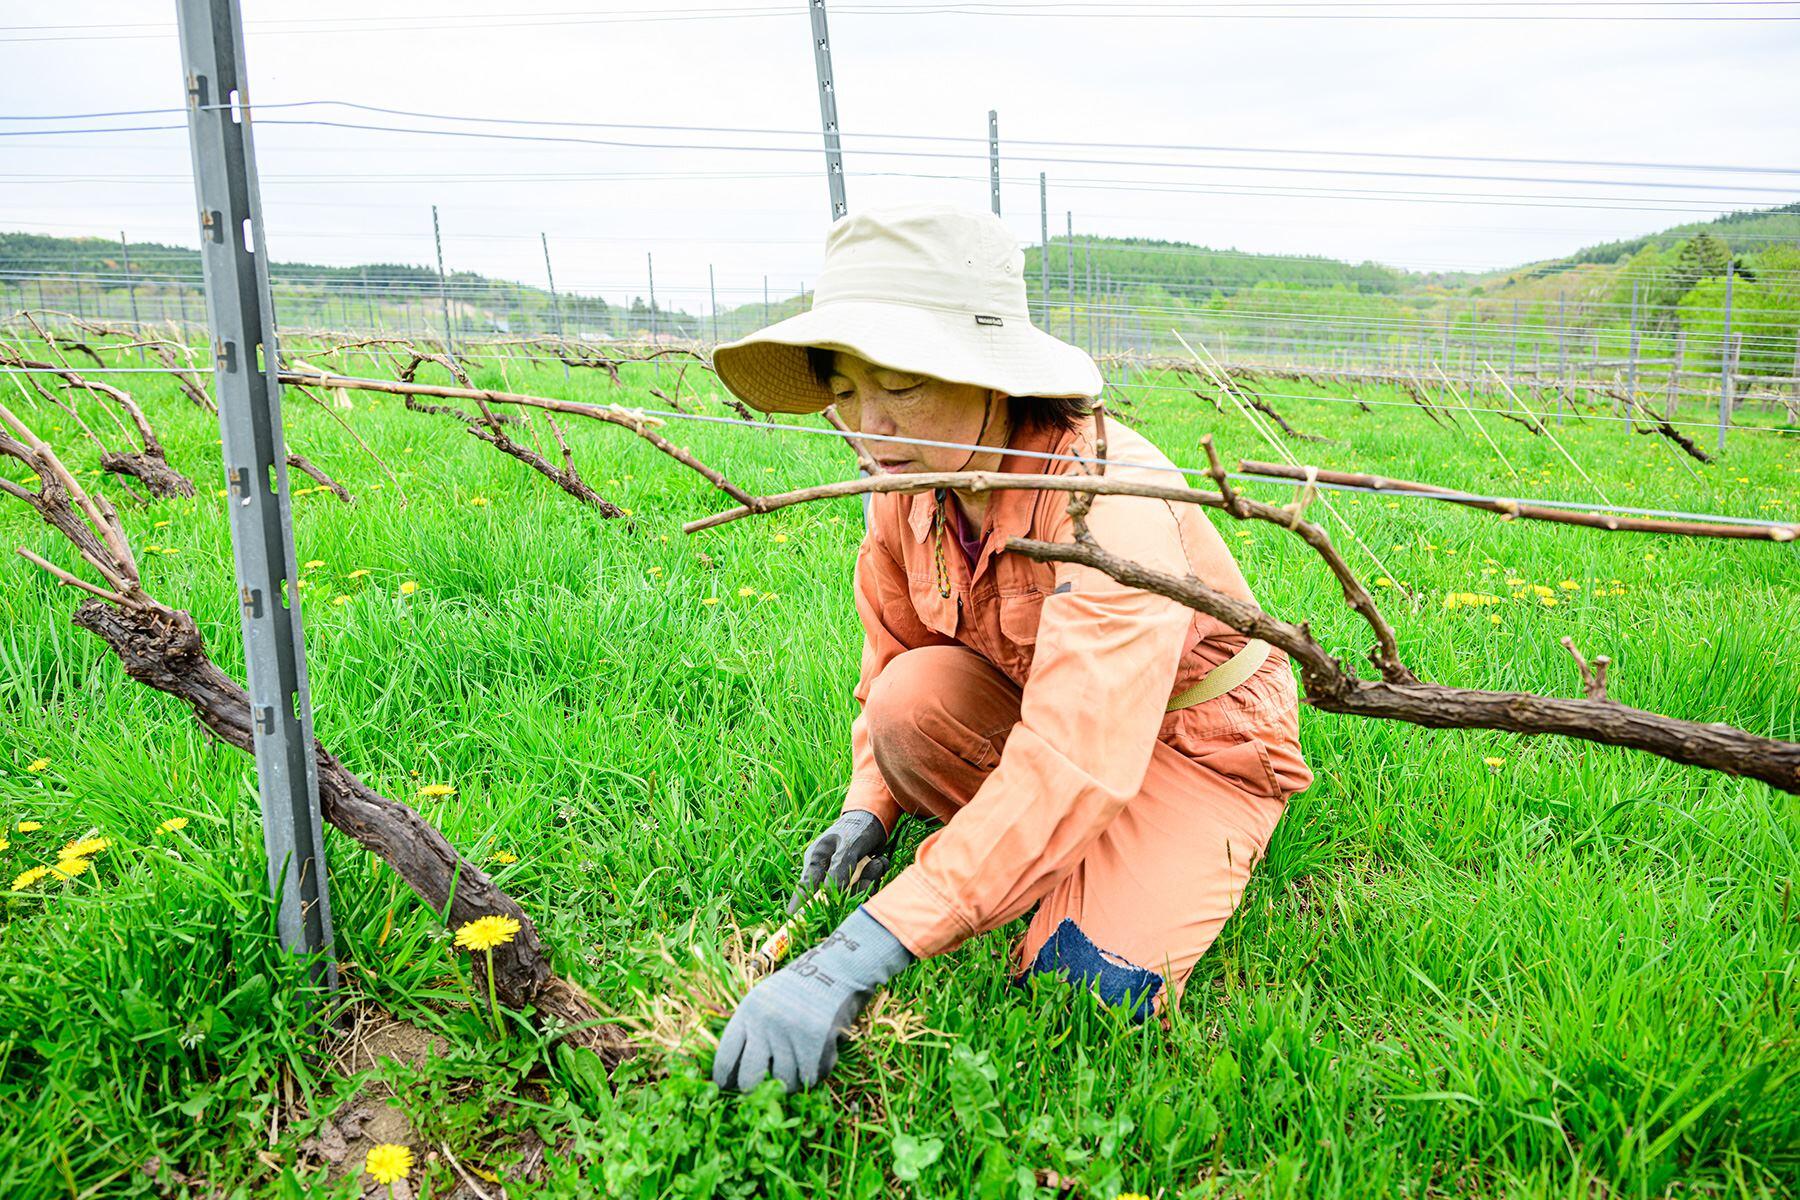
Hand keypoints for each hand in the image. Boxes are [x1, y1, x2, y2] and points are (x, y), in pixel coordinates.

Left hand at [712, 906, 913, 1092]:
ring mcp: (790, 1033)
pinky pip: (809, 1077)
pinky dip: (814, 1074)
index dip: (724, 1077)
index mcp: (748, 1011)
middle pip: (750, 1078)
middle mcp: (765, 1023)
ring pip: (783, 1081)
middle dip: (754, 1091)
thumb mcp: (766, 998)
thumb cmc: (801, 986)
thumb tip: (738, 1072)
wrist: (840, 967)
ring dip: (791, 1082)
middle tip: (763, 1091)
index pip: (726, 1055)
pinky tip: (818, 1060)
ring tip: (798, 1067)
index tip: (726, 1088)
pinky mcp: (816, 1041)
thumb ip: (752, 1029)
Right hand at [786, 810, 890, 914]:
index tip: (799, 927)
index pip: (804, 890)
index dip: (800, 909)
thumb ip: (839, 870)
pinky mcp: (857, 880)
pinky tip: (881, 861)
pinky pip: (866, 890)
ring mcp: (842, 877)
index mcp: (815, 861)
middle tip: (868, 876)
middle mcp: (826, 872)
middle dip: (853, 892)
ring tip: (878, 862)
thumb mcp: (848, 846)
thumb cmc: (858, 827)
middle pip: (832, 898)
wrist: (877, 817)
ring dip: (869, 882)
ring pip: (852, 895)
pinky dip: (876, 878)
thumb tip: (828, 897)